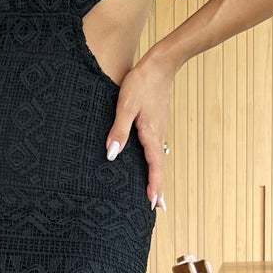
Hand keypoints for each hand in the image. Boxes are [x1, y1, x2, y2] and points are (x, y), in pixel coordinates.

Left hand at [103, 52, 172, 209]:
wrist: (161, 64)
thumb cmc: (141, 83)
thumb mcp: (125, 105)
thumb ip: (119, 130)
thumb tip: (112, 155)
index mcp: (151, 134)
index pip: (154, 166)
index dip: (154, 186)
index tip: (153, 204)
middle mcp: (158, 135)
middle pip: (159, 167)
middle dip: (158, 188)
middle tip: (159, 208)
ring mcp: (159, 129)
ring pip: (159, 158)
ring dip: (157, 176)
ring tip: (155, 192)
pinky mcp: (157, 123)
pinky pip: (156, 148)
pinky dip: (156, 162)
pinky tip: (151, 163)